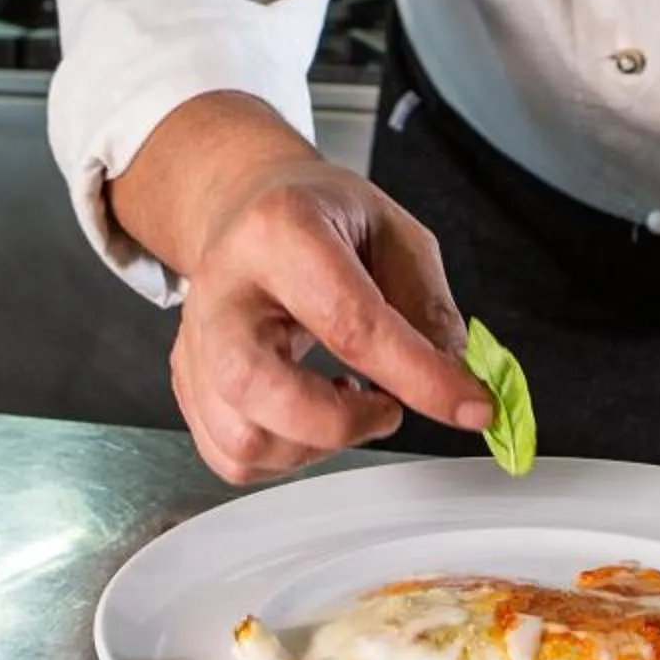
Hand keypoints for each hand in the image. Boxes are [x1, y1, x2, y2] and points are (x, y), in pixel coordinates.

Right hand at [111, 96, 492, 485]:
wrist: (246, 203)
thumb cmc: (322, 218)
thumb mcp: (394, 233)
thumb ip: (428, 308)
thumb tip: (461, 384)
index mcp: (281, 231)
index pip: (350, 321)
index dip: (420, 377)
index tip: (473, 408)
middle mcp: (222, 287)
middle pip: (255, 385)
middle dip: (338, 424)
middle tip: (386, 408)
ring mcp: (194, 338)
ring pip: (241, 437)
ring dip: (316, 445)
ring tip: (349, 401)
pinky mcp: (185, 378)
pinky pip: (230, 456)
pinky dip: (286, 456)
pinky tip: (311, 416)